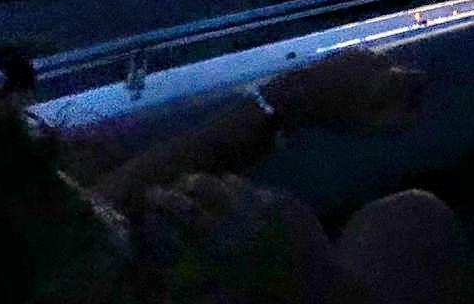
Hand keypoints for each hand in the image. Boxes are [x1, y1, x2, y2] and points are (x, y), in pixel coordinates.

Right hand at [132, 174, 331, 302]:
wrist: (321, 288)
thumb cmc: (268, 299)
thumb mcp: (227, 297)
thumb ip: (195, 289)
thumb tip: (160, 288)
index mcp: (225, 243)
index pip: (186, 212)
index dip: (166, 200)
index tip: (152, 193)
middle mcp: (246, 217)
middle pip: (207, 185)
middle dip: (188, 183)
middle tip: (176, 186)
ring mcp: (270, 205)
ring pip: (233, 182)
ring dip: (215, 184)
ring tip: (203, 188)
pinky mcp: (289, 200)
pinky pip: (259, 189)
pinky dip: (244, 193)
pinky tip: (239, 201)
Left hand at [262, 47, 424, 133]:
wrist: (305, 93)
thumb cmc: (342, 113)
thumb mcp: (375, 125)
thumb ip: (403, 120)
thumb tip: (419, 115)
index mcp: (394, 76)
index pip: (421, 78)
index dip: (420, 92)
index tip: (412, 105)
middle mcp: (383, 59)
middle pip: (400, 72)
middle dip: (397, 88)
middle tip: (385, 106)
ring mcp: (364, 53)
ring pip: (381, 67)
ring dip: (379, 80)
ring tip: (363, 98)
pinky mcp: (346, 52)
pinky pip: (364, 62)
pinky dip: (363, 73)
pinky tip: (349, 87)